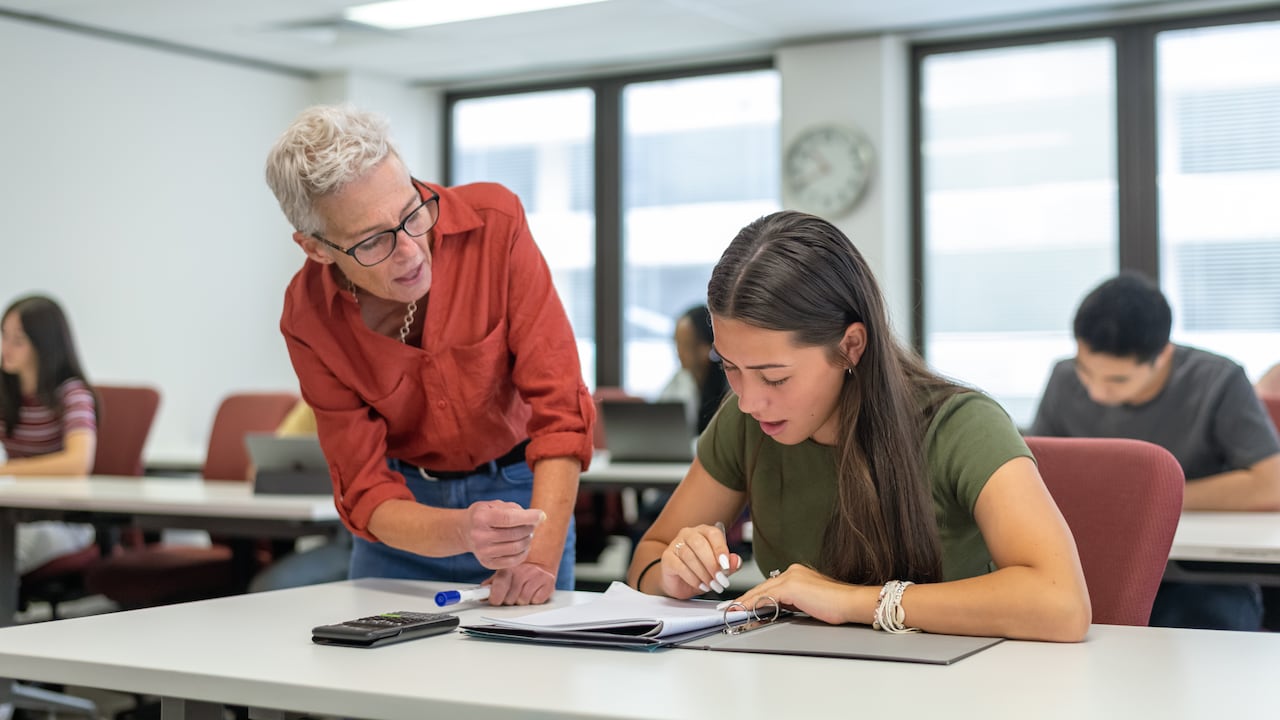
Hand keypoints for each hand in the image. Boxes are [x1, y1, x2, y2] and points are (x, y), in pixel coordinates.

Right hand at [464, 500, 544, 568]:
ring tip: (527, 534)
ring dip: (527, 540)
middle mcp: (480, 536)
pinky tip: (523, 545)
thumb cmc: (484, 515)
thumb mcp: (495, 505)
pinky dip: (523, 553)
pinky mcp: (487, 563)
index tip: (541, 515)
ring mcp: (483, 551)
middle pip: (514, 534)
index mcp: (481, 518)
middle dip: (529, 528)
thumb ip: (514, 509)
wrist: (466, 531)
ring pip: (516, 548)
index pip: (509, 519)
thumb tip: (537, 518)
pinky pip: (513, 561)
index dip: (528, 517)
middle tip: (532, 524)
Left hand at [484, 561, 556, 605]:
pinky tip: (533, 591)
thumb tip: (481, 594)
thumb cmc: (519, 569)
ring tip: (523, 591)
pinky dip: (534, 600)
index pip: (499, 585)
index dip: (495, 597)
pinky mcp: (549, 583)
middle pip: (510, 599)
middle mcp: (523, 570)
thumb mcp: (503, 571)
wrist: (540, 560)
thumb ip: (492, 583)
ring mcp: (537, 576)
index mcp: (509, 567)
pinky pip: (537, 601)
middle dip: (509, 600)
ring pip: (523, 601)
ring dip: (522, 600)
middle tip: (512, 594)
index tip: (494, 600)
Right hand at [660, 522, 741, 597]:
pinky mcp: (667, 557)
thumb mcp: (718, 569)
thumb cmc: (700, 571)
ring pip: (690, 556)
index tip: (726, 565)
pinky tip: (700, 585)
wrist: (679, 582)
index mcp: (704, 531)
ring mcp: (675, 544)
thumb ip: (729, 564)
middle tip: (720, 579)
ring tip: (711, 585)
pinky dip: (692, 578)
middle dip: (712, 564)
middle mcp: (688, 534)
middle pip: (700, 544)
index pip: (713, 534)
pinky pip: (680, 566)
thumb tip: (735, 561)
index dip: (721, 549)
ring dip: (703, 574)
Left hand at [731, 564, 855, 624]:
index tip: (741, 604)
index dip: (754, 596)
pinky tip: (744, 611)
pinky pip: (766, 597)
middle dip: (745, 599)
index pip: (770, 586)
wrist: (850, 602)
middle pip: (762, 587)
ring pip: (762, 591)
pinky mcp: (791, 587)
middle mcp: (792, 571)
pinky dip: (753, 605)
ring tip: (732, 611)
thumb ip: (792, 602)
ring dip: (745, 602)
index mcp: (797, 573)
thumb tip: (775, 609)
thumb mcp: (808, 602)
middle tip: (730, 608)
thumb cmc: (836, 605)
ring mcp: (791, 577)